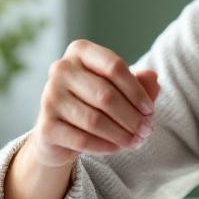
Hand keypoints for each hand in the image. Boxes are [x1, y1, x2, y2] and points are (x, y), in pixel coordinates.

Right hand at [28, 39, 158, 167]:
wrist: (60, 131)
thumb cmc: (95, 101)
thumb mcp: (119, 89)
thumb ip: (139, 83)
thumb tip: (153, 79)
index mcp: (79, 51)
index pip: (114, 67)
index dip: (137, 91)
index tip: (150, 110)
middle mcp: (61, 69)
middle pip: (106, 95)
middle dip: (132, 117)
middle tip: (147, 130)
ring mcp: (49, 96)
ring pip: (95, 120)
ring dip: (121, 134)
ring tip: (137, 141)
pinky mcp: (45, 126)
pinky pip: (82, 140)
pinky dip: (105, 146)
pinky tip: (118, 148)